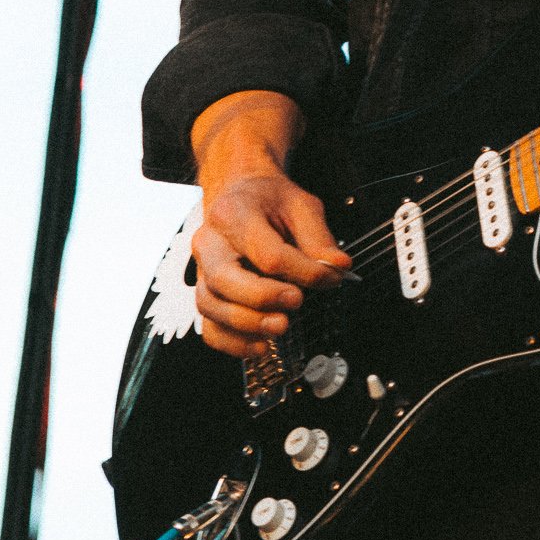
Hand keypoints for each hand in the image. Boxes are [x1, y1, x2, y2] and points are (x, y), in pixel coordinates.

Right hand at [190, 91, 351, 358]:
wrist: (240, 193)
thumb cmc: (268, 200)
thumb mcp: (301, 205)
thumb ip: (320, 237)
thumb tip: (338, 267)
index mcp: (234, 214)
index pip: (267, 252)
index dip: (301, 271)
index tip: (328, 278)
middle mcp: (210, 243)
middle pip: (226, 279)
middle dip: (264, 298)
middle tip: (296, 303)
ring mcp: (201, 270)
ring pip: (212, 305)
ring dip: (247, 324)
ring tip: (280, 327)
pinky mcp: (204, 292)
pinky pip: (208, 326)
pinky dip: (231, 342)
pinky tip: (259, 346)